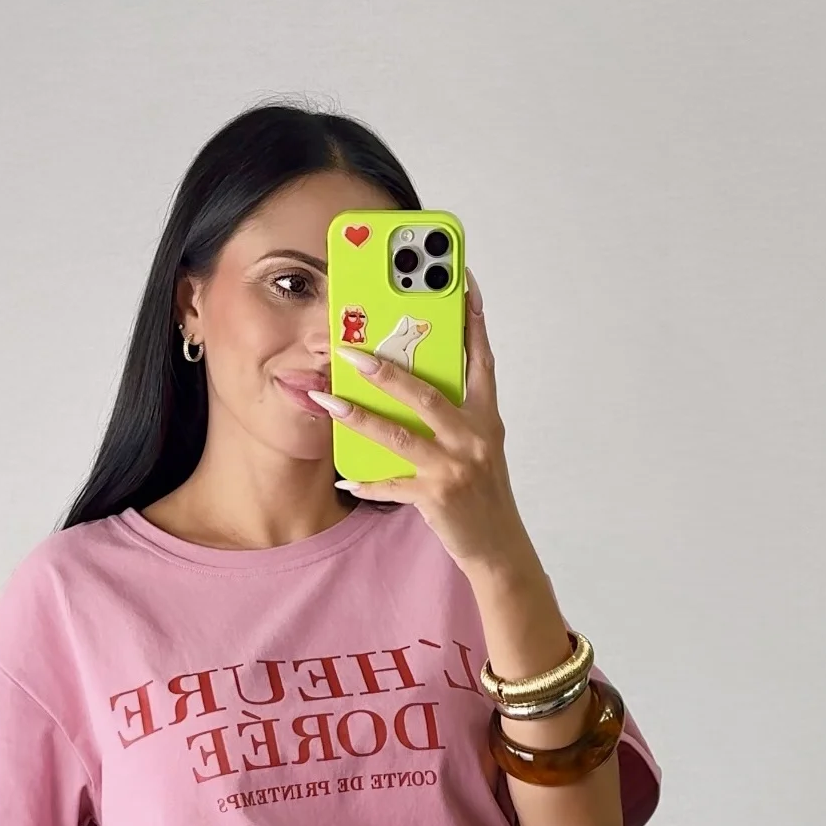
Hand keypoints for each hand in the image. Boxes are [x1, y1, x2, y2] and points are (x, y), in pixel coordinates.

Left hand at [308, 268, 526, 573]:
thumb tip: (410, 380)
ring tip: (327, 399)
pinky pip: (392, 485)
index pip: (481, 358)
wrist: (498, 545)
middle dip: (386, 371)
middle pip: (426, 394)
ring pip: (399, 435)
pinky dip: (367, 481)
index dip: (471, 319)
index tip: (459, 280)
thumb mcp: (479, 444)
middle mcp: (474, 437)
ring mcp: (455, 467)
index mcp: (486, 417)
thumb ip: (454, 411)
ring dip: (358, 416)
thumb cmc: (483, 490)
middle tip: (351, 351)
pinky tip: (345, 476)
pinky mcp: (437, 497)